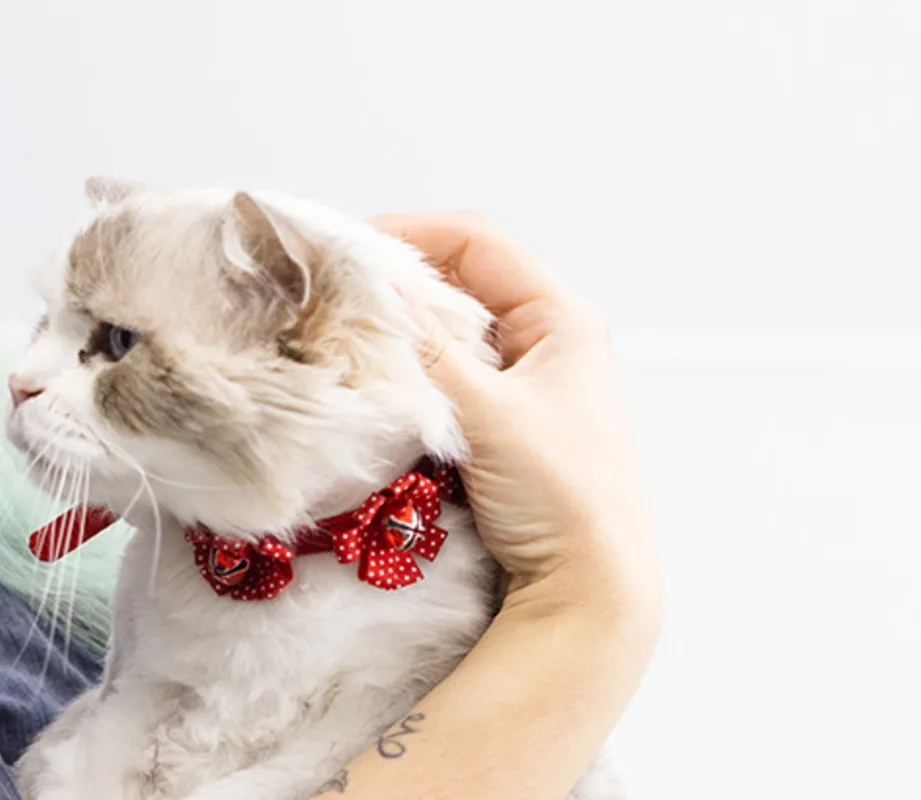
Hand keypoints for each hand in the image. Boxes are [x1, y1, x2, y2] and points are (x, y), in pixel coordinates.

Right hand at [374, 213, 659, 622]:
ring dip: (398, 337)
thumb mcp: (486, 411)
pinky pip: (444, 383)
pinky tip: (373, 389)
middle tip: (331, 299)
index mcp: (562, 318)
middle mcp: (546, 342)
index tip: (344, 252)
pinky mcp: (501, 428)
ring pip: (445, 337)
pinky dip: (408, 378)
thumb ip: (423, 349)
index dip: (406, 235)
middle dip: (394, 288)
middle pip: (456, 285)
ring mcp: (524, 386)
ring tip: (344, 341)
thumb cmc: (564, 494)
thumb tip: (364, 285)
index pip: (474, 242)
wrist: (589, 588)